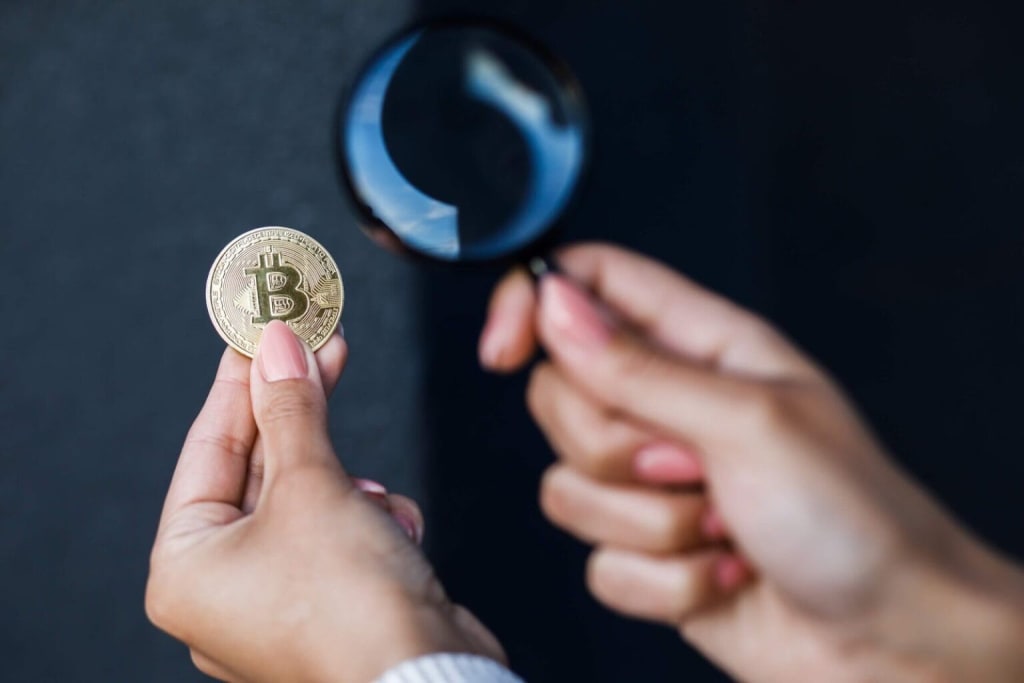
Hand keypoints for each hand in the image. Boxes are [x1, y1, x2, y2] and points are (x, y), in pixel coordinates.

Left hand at [147, 321, 502, 682]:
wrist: (426, 682)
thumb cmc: (349, 612)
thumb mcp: (313, 487)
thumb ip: (292, 410)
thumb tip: (276, 345)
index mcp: (186, 567)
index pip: (208, 448)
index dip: (239, 382)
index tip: (263, 331)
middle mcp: (224, 588)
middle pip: (259, 470)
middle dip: (301, 418)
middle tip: (321, 350)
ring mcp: (278, 600)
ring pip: (310, 499)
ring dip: (348, 486)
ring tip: (368, 499)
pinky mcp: (330, 603)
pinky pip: (341, 533)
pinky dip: (371, 522)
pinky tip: (392, 536)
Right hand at [479, 244, 1023, 681]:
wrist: (892, 644)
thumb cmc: (855, 518)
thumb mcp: (747, 422)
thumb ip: (638, 367)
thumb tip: (552, 305)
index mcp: (704, 345)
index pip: (592, 284)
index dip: (535, 304)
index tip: (503, 349)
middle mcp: (672, 408)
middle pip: (561, 396)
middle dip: (616, 447)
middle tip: (692, 464)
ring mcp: (656, 484)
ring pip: (570, 486)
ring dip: (650, 524)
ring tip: (723, 526)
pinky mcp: (651, 554)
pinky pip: (598, 562)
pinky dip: (663, 581)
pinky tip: (725, 575)